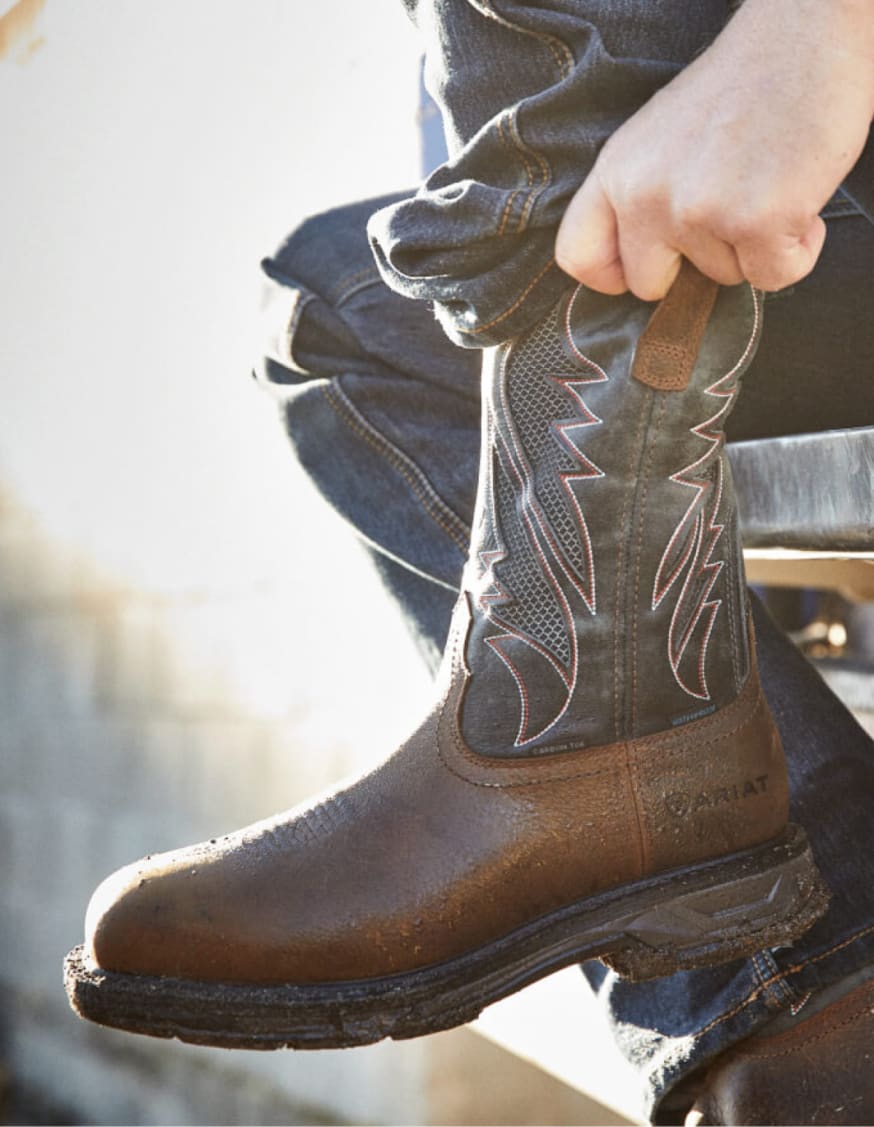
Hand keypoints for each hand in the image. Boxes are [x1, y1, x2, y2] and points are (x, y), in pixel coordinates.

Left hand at [555, 0, 873, 299]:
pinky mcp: (756, 223)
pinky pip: (773, 276)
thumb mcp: (660, 137)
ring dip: (752, 246)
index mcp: (617, 172)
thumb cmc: (742, 85)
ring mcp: (699, 212)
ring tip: (768, 183)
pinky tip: (797, 199)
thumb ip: (642, 196)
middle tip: (724, 218)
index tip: (640, 271)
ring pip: (721, 278)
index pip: (577, 256)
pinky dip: (795, 250)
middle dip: (690, 268)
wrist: (806, 33)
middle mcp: (646, 196)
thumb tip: (648, 261)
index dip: (610, 276)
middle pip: (649, 284)